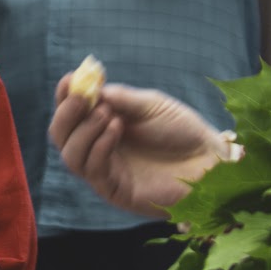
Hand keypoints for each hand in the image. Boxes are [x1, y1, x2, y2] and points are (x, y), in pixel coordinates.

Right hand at [51, 75, 221, 217]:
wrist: (209, 159)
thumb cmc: (182, 130)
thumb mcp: (150, 105)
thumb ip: (121, 98)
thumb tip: (91, 88)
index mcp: (103, 126)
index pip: (72, 114)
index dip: (65, 97)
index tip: (71, 79)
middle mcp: (99, 149)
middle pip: (61, 135)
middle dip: (66, 114)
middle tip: (83, 98)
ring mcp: (105, 171)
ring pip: (70, 155)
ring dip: (83, 130)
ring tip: (108, 114)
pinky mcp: (115, 190)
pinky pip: (92, 170)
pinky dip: (98, 147)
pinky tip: (116, 129)